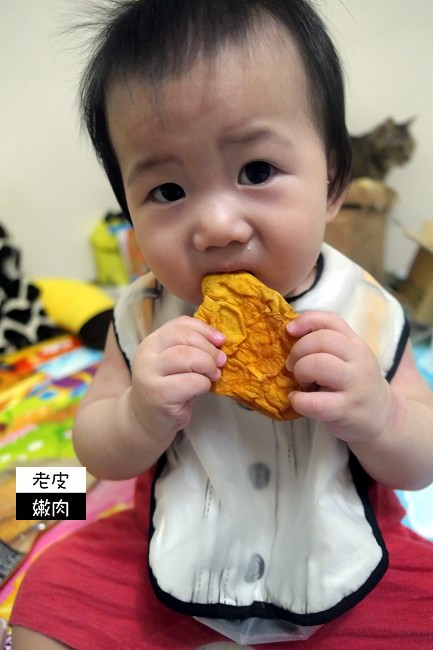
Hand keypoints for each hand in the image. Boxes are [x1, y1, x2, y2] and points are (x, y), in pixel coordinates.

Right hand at [129, 315, 225, 441]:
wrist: (146, 418)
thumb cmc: (168, 387)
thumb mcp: (175, 362)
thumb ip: (191, 347)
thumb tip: (220, 340)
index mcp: (152, 342)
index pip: (180, 324)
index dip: (204, 329)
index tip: (220, 340)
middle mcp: (147, 355)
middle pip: (184, 338)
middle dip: (209, 349)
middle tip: (221, 361)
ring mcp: (150, 375)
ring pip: (187, 357)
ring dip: (208, 365)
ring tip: (214, 375)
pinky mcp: (159, 395)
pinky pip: (191, 382)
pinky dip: (204, 383)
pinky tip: (203, 389)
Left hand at [286, 311, 392, 442]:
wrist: (382, 415)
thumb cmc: (353, 383)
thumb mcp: (348, 357)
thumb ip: (326, 342)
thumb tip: (290, 331)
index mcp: (355, 343)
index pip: (330, 320)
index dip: (305, 321)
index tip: (289, 331)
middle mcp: (358, 360)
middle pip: (322, 340)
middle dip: (298, 351)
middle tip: (293, 366)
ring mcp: (354, 385)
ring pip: (318, 364)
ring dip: (301, 371)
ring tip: (300, 381)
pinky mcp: (347, 409)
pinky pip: (315, 402)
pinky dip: (299, 400)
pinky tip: (298, 400)